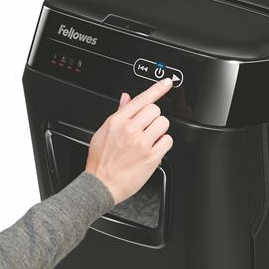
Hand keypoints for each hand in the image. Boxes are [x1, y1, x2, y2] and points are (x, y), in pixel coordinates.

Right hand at [86, 78, 173, 204]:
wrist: (100, 185)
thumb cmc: (100, 161)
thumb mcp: (104, 132)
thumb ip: (119, 113)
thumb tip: (126, 98)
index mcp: (118, 121)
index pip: (141, 99)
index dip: (157, 88)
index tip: (168, 83)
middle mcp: (130, 130)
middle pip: (155, 110)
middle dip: (153, 118)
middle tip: (147, 129)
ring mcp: (141, 143)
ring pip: (164, 123)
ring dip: (160, 130)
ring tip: (150, 140)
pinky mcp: (151, 156)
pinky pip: (168, 141)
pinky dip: (163, 144)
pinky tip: (153, 149)